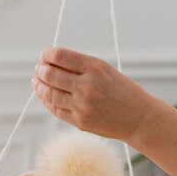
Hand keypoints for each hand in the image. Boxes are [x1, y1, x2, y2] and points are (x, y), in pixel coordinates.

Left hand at [32, 47, 158, 141]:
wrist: (139, 118)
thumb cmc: (124, 91)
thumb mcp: (106, 70)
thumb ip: (81, 66)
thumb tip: (53, 63)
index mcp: (95, 67)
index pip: (60, 56)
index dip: (47, 54)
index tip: (45, 55)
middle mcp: (86, 85)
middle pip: (50, 74)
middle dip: (41, 69)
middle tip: (39, 68)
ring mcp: (82, 105)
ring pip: (49, 93)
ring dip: (40, 85)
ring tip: (37, 81)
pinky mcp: (79, 121)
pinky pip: (55, 109)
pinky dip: (47, 101)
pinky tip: (45, 95)